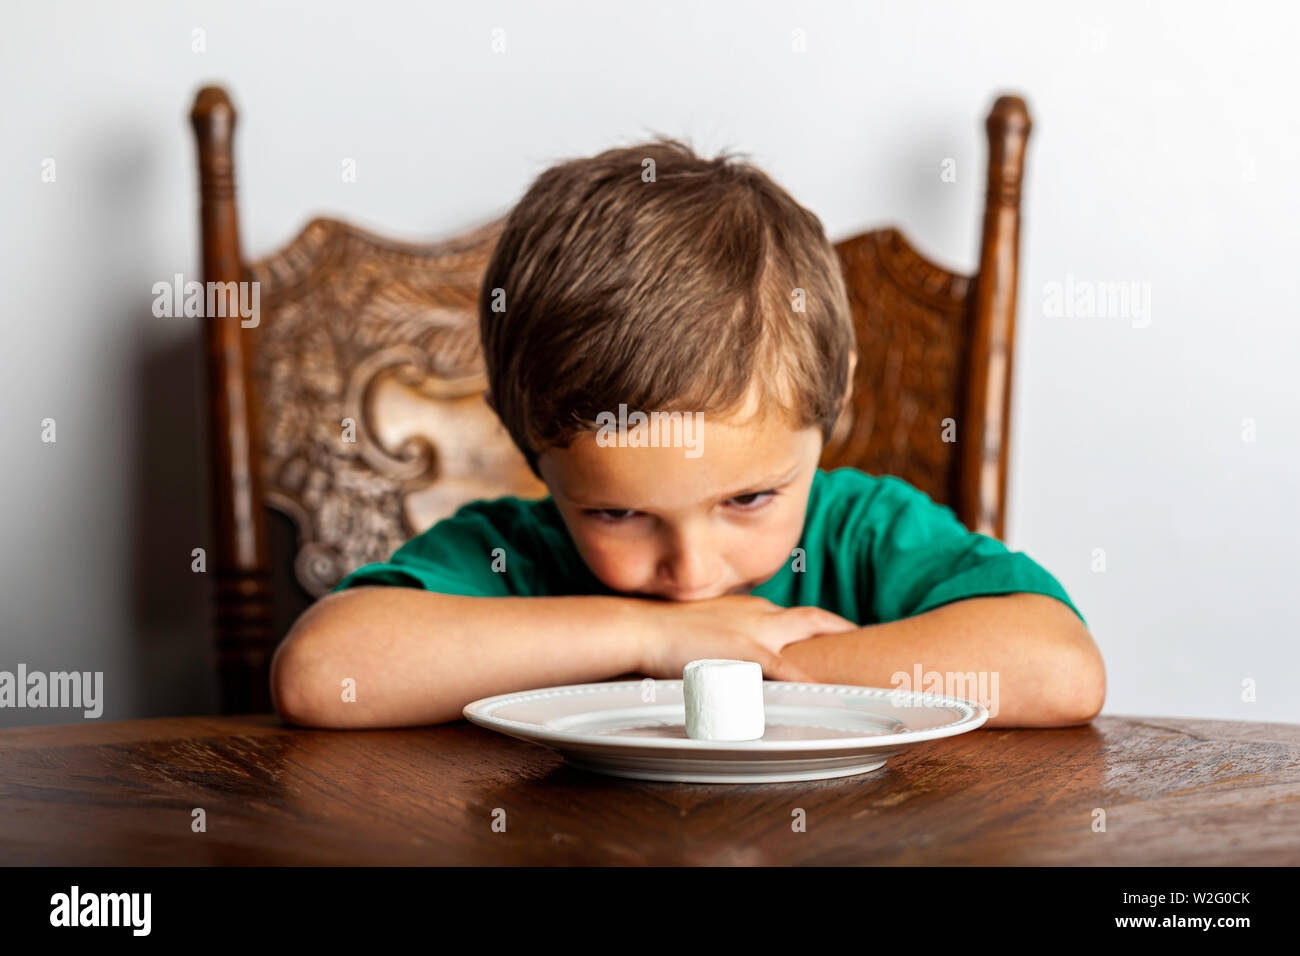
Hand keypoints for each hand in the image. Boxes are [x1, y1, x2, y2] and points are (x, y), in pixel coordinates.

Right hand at [634, 594, 859, 681]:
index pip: (793, 616)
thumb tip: (727, 660)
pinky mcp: (747, 652)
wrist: (641, 629)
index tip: (835, 635)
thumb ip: (722, 642)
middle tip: (865, 644)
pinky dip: (808, 681)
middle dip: (841, 629)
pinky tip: (825, 694)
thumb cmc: (663, 633)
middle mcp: (758, 614)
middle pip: (812, 618)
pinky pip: (788, 669)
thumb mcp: (701, 631)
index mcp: (748, 608)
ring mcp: (755, 632)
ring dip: (834, 652)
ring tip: (859, 670)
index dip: (818, 627)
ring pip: (808, 636)